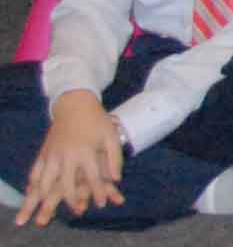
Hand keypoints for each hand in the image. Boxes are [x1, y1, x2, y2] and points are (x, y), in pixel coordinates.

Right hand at [17, 91, 124, 224]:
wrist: (74, 105)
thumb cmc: (97, 121)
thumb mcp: (111, 137)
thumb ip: (116, 159)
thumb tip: (116, 179)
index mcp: (85, 152)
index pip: (92, 179)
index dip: (98, 193)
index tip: (102, 204)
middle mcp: (67, 156)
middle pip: (67, 185)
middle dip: (72, 201)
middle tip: (79, 211)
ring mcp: (52, 155)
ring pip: (47, 181)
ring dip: (49, 197)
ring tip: (53, 207)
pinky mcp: (44, 152)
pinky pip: (36, 171)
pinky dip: (34, 183)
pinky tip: (35, 192)